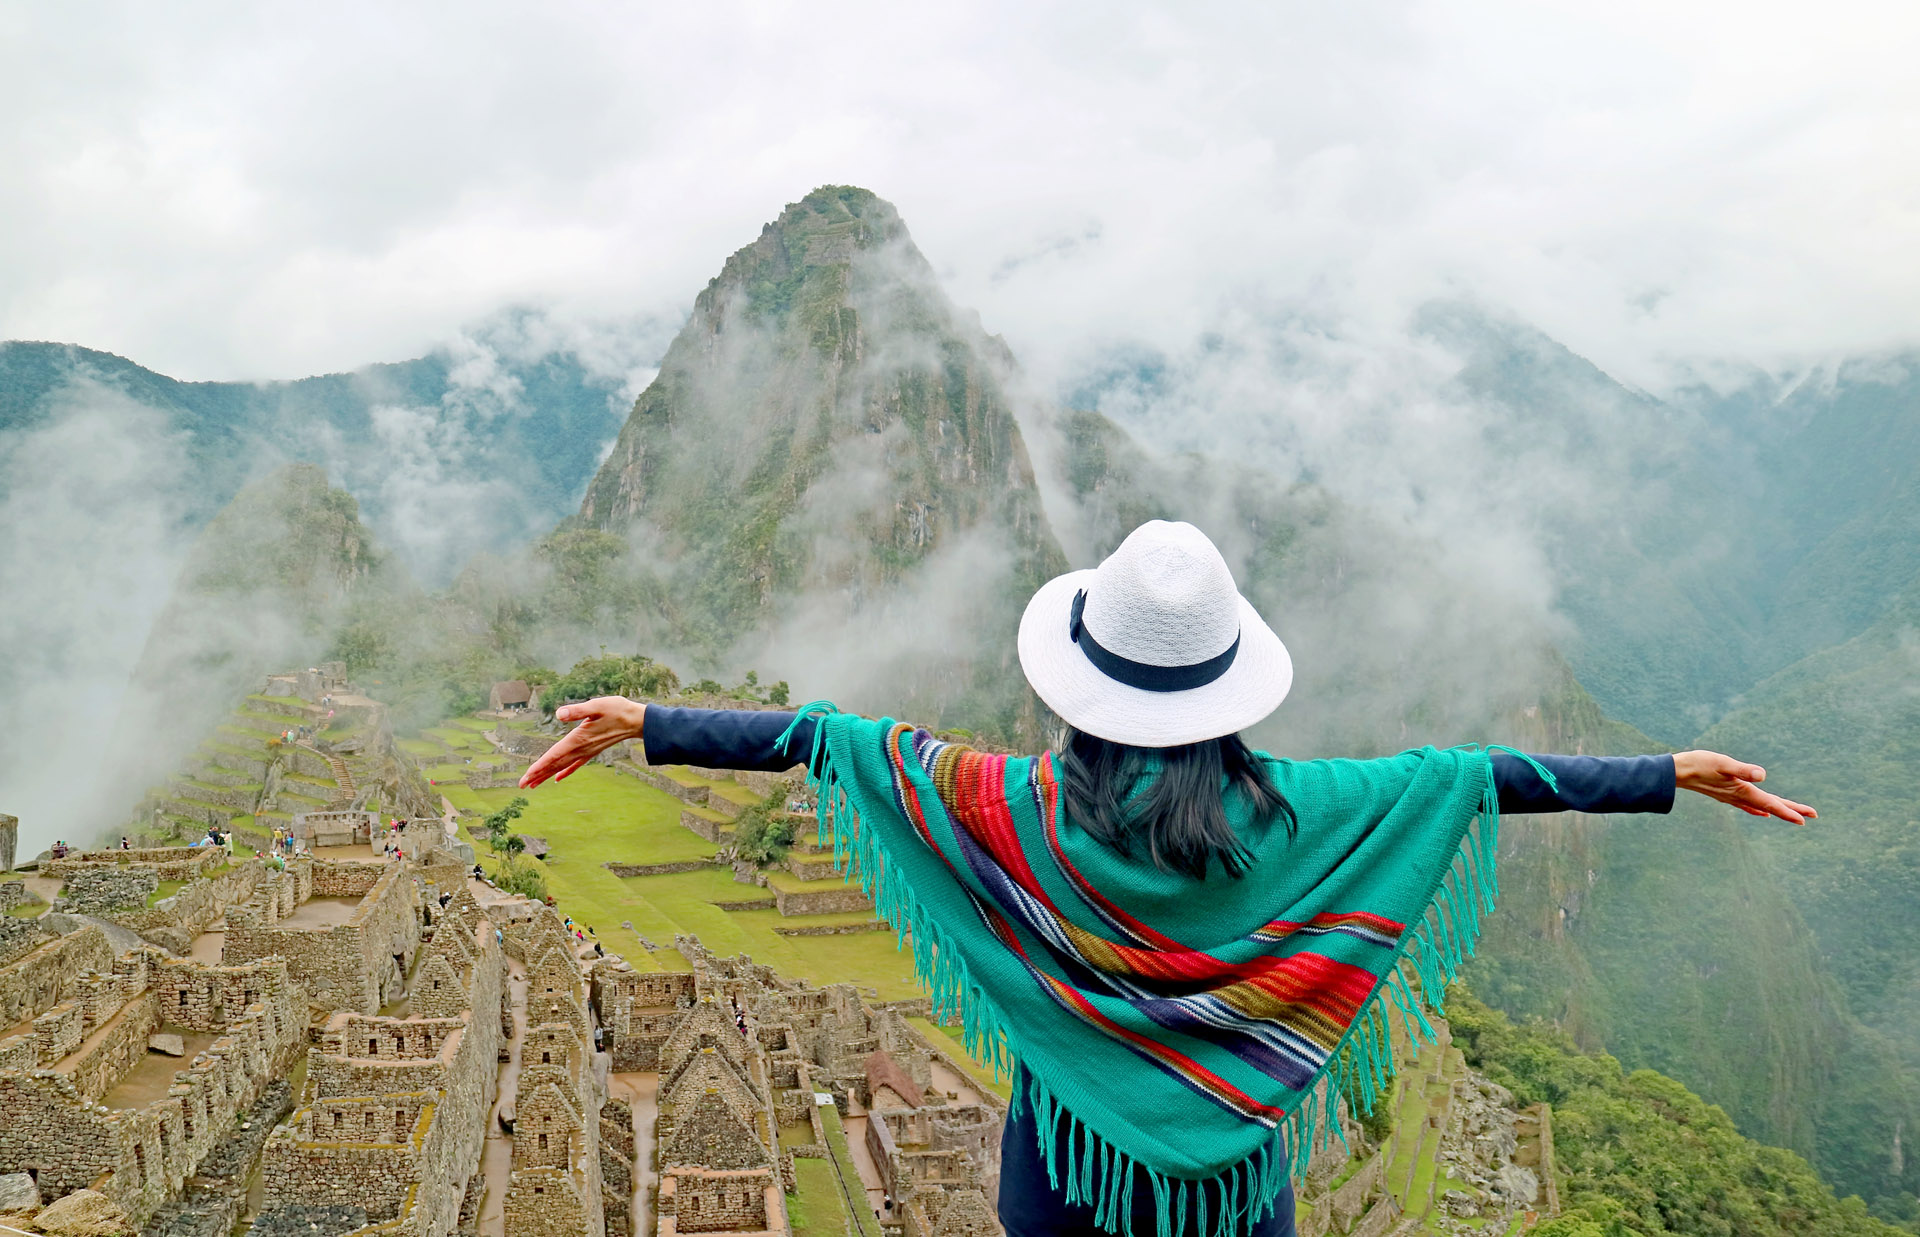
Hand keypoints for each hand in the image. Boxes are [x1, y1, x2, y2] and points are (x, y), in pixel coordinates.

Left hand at [519, 696, 645, 788]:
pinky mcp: (592, 750)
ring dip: (547, 775)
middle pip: (555, 764)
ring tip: (533, 784)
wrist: (636, 721)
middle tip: (521, 785)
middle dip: (538, 775)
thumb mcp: (596, 705)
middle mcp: (581, 749)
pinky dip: (565, 772)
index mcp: (578, 739)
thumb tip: (559, 713)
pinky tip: (558, 778)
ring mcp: (587, 751)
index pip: (554, 755)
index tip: (526, 777)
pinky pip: (575, 765)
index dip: (539, 766)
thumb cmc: (616, 710)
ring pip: (562, 766)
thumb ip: (577, 710)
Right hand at [1674, 750, 1816, 825]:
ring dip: (1778, 809)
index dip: (1789, 810)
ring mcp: (1732, 797)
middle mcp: (1739, 797)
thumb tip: (1762, 775)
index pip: (1771, 803)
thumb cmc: (1699, 764)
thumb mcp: (1722, 763)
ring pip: (1761, 806)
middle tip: (1812, 815)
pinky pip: (1748, 805)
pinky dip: (1760, 809)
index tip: (1807, 818)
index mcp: (1743, 790)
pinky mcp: (1726, 794)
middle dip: (1791, 810)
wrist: (1677, 772)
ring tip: (1794, 813)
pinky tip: (1762, 813)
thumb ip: (1743, 769)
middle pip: (1771, 806)